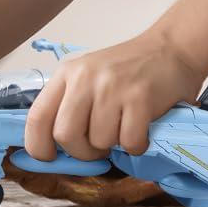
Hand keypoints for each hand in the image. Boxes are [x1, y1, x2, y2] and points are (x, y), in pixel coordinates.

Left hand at [23, 30, 202, 161]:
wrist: (170, 48)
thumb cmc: (128, 69)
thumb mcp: (89, 77)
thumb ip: (70, 106)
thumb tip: (55, 152)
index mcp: (67, 74)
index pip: (37, 117)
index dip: (38, 146)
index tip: (51, 157)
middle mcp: (85, 78)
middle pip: (65, 136)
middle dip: (82, 152)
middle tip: (98, 145)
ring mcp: (112, 87)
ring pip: (99, 142)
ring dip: (114, 145)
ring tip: (124, 126)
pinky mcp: (139, 98)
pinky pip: (129, 143)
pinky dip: (137, 145)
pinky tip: (142, 128)